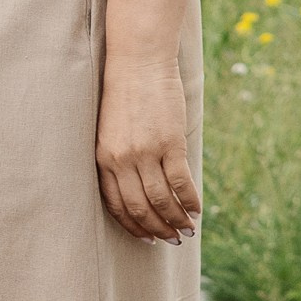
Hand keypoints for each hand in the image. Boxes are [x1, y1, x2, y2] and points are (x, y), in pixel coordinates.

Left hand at [95, 48, 198, 243]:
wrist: (138, 62)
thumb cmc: (124, 94)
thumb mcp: (110, 130)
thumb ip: (119, 159)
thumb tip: (139, 189)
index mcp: (103, 158)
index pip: (116, 205)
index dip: (133, 226)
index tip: (146, 237)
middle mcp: (121, 159)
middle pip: (140, 207)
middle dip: (157, 229)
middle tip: (171, 239)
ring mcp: (146, 152)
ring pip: (162, 200)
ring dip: (176, 220)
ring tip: (187, 230)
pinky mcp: (169, 143)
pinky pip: (181, 183)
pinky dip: (190, 201)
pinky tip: (197, 209)